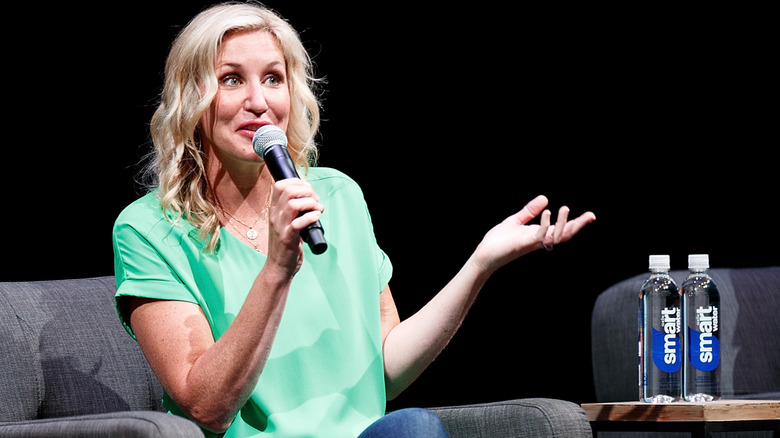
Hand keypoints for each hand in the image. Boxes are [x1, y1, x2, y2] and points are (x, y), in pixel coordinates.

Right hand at [265, 179, 323, 274]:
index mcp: (274, 210)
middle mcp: (275, 216)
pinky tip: (317, 217)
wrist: (279, 267)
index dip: (297, 182)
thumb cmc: (286, 244)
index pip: (280, 185)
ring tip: (317, 209)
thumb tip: (312, 197)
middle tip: (316, 200)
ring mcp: (280, 227)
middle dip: (306, 191)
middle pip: (288, 191)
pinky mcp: (288, 238)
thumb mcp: (286, 223)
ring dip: (310, 203)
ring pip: (293, 204)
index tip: (309, 190)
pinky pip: (299, 223)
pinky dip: (311, 217)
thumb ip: (294, 210)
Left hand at [472, 195, 595, 273]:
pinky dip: (544, 224)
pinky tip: (546, 212)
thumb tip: (545, 198)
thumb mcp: (515, 221)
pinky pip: (538, 236)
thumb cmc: (498, 241)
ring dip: (563, 223)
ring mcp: (532, 243)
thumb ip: (529, 211)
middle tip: (591, 216)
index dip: (576, 223)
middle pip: (565, 235)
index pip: (562, 229)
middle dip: (578, 226)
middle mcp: (539, 240)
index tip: (591, 215)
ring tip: (565, 208)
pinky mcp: (522, 244)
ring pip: (555, 237)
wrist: (483, 255)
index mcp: (539, 235)